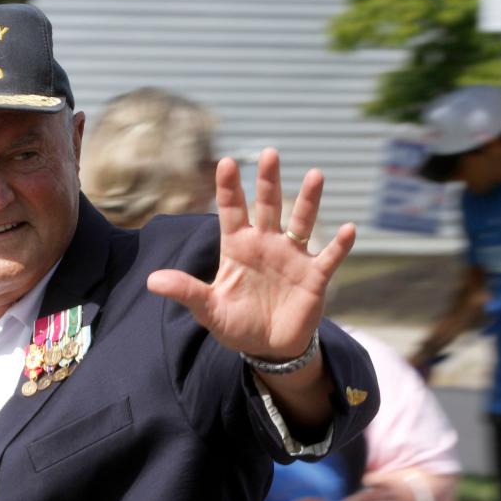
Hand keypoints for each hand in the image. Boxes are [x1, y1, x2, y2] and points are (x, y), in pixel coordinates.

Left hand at [146, 148, 354, 358]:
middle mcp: (267, 244)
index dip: (228, 188)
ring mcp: (292, 257)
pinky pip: (330, 257)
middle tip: (268, 153)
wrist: (268, 348)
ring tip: (315, 175)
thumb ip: (185, 291)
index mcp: (238, 248)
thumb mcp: (208, 309)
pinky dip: (340, 245)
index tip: (225, 162)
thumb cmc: (237, 324)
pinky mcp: (314, 276)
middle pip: (268, 205)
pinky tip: (348, 229)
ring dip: (308, 200)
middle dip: (268, 181)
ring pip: (302, 221)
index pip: (232, 211)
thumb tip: (152, 280)